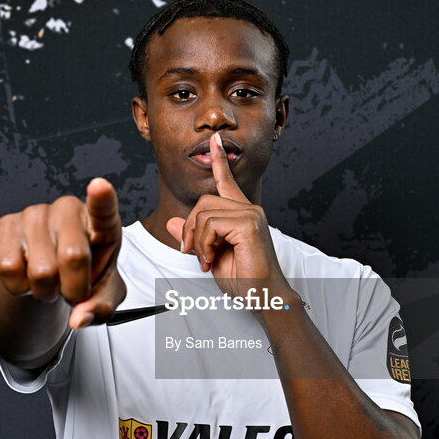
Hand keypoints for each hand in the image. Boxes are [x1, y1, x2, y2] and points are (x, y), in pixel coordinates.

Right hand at [0, 177, 125, 328]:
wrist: (52, 273)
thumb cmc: (85, 275)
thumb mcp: (104, 294)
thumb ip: (101, 308)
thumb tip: (79, 317)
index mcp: (101, 222)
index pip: (103, 207)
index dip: (101, 198)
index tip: (99, 187)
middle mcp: (68, 210)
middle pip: (73, 256)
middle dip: (73, 289)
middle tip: (72, 291)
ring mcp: (35, 214)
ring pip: (40, 270)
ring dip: (45, 292)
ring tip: (50, 282)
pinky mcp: (6, 225)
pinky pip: (8, 268)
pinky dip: (19, 287)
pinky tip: (28, 275)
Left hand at [165, 132, 289, 297]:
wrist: (263, 296)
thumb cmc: (245, 280)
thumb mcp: (211, 256)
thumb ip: (194, 237)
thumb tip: (174, 223)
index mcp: (242, 214)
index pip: (227, 182)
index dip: (219, 161)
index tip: (214, 142)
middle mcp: (248, 210)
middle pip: (204, 201)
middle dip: (190, 226)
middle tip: (192, 252)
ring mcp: (251, 215)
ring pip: (204, 213)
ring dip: (197, 240)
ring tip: (206, 259)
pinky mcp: (249, 224)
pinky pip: (211, 224)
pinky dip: (204, 244)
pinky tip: (211, 258)